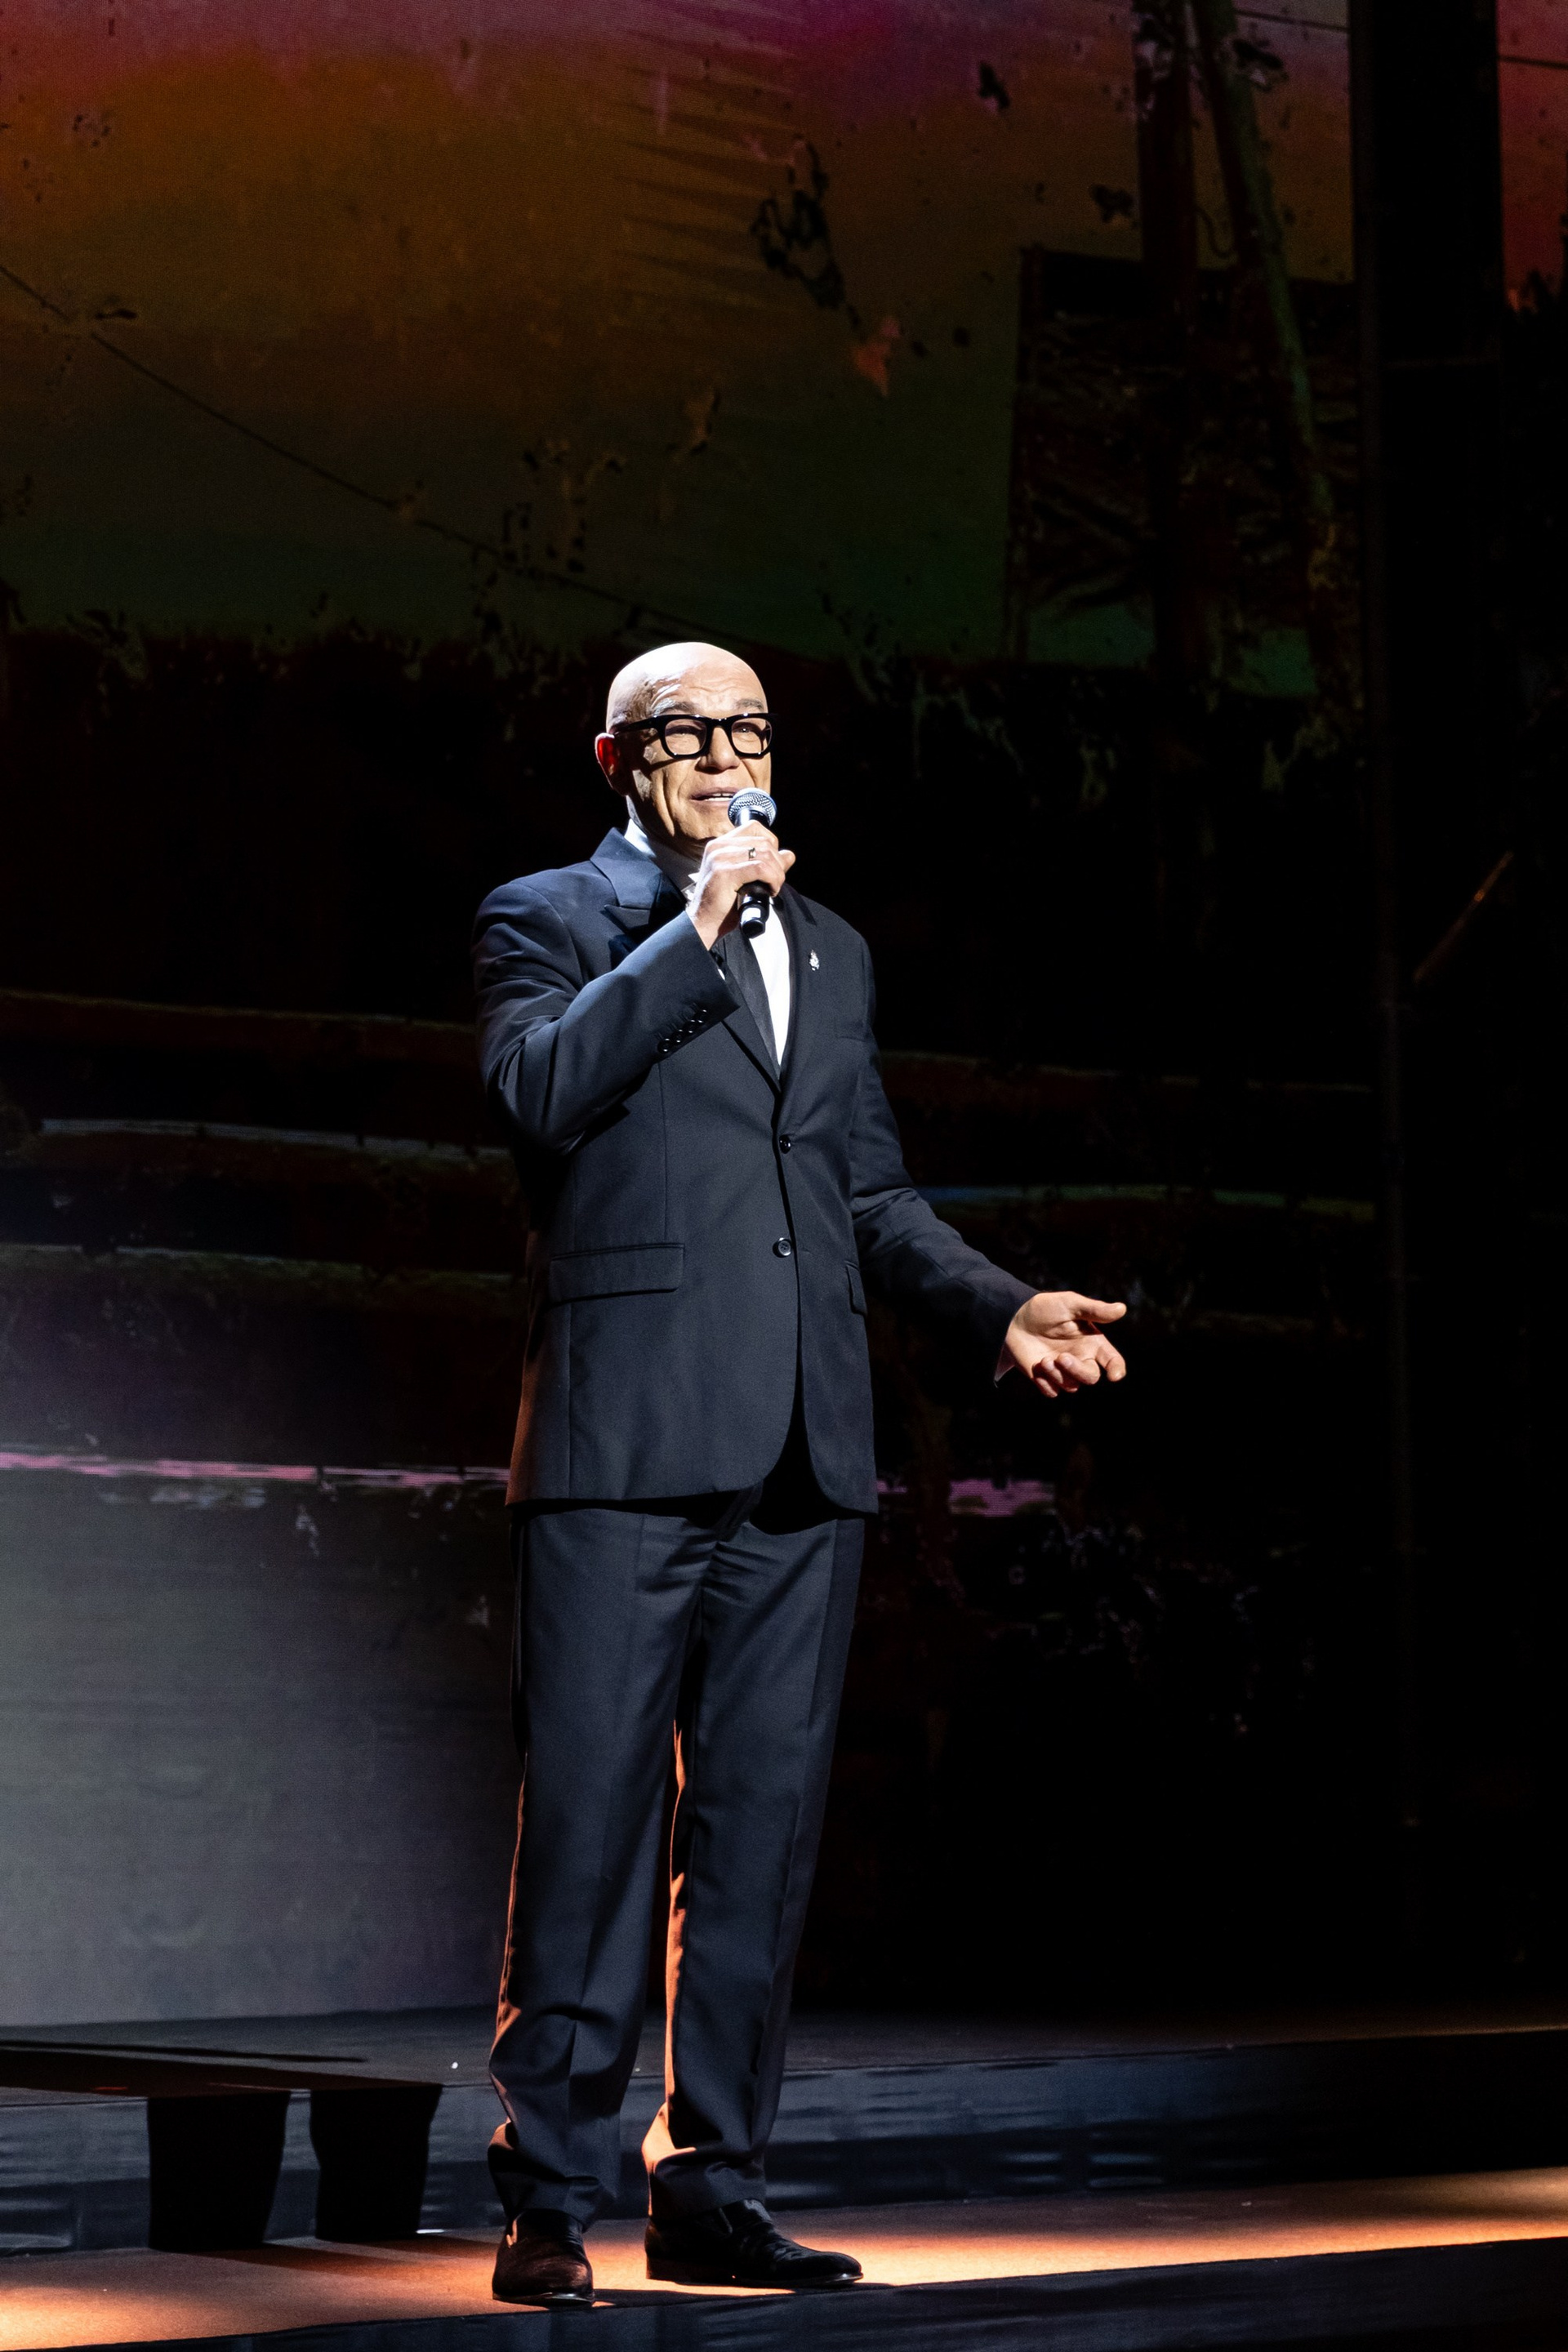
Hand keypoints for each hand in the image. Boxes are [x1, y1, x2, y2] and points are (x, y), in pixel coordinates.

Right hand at [688, 823, 795, 946]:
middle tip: (775, 882)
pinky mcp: (724, 873)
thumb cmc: (722, 905)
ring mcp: (719, 858)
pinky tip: (769, 891)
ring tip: (772, 888)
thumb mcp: (745, 879)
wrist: (703, 923)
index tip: (772, 864)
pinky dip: (772, 880)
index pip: (754, 827)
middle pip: (764, 842)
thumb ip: (766, 864)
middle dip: (778, 863)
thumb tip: (789, 855)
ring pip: (765, 855)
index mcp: (720, 844)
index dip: (771, 843)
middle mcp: (718, 846)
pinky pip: (760, 868)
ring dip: (777, 874)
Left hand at [1003, 1291, 1127, 1399]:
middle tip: (1060, 1357)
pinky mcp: (1046, 1379)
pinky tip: (1037, 1367)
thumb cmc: (1045, 1308)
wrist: (1013, 1319)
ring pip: (1071, 1386)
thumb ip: (1094, 1310)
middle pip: (1091, 1377)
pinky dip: (1045, 1383)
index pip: (1112, 1360)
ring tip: (1043, 1360)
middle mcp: (1080, 1359)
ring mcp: (1063, 1371)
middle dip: (1078, 1371)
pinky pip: (1052, 1392)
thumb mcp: (1070, 1304)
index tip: (1114, 1375)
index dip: (1117, 1369)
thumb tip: (1122, 1308)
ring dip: (1057, 1375)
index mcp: (1092, 1342)